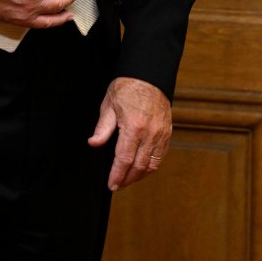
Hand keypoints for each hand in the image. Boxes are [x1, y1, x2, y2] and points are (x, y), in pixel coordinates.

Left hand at [88, 76, 172, 191]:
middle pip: (139, 166)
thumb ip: (102, 128)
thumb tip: (93, 143)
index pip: (124, 159)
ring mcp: (161, 134)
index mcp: (133, 127)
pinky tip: (142, 168)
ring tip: (128, 180)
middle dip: (127, 179)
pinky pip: (161, 155)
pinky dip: (151, 165)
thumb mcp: (108, 105)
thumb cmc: (127, 88)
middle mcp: (150, 133)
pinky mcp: (167, 132)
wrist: (149, 75)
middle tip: (118, 185)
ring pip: (152, 164)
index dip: (117, 175)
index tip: (112, 184)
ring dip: (140, 175)